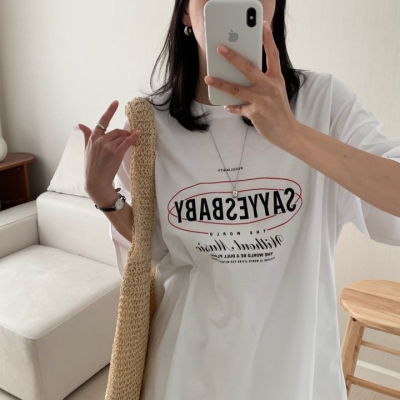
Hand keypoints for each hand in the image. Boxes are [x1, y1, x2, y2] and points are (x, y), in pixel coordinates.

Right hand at [78, 100, 139, 194]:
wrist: (96, 182)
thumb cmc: (91, 167)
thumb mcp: (86, 150)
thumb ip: (86, 136)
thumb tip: (80, 124)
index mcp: (93, 138)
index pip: (102, 121)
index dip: (110, 111)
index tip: (116, 102)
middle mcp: (100, 140)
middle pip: (116, 131)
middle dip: (122, 134)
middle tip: (126, 139)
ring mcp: (108, 146)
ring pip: (122, 137)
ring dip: (127, 138)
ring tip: (127, 144)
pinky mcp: (116, 153)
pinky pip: (127, 142)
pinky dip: (134, 138)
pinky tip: (138, 134)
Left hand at [204, 20, 299, 147]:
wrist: (287, 131)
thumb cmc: (280, 110)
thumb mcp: (277, 90)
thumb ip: (264, 81)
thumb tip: (242, 73)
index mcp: (276, 79)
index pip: (273, 55)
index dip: (268, 39)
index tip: (263, 25)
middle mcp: (269, 87)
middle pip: (248, 68)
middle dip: (232, 57)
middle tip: (220, 48)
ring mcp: (261, 100)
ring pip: (236, 89)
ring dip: (220, 83)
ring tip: (208, 78)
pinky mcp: (254, 113)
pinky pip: (238, 108)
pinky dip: (231, 106)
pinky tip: (225, 105)